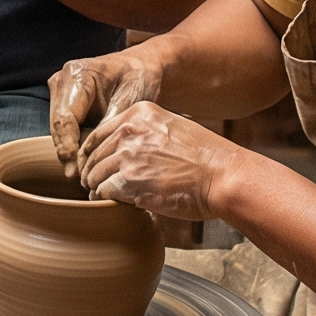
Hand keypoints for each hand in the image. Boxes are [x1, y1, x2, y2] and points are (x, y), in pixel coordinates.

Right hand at [47, 48, 165, 175]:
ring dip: (69, 151)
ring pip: (58, 128)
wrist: (141, 68)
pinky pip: (65, 127)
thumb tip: (89, 156)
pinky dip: (73, 144)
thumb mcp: (130, 103)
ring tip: (83, 175)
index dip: (68, 145)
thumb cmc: (139, 81)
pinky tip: (84, 163)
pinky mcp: (63, 101)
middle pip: (58, 125)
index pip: (65, 117)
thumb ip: (108, 128)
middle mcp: (62, 80)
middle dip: (67, 153)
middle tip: (79, 179)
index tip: (75, 170)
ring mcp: (60, 90)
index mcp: (78, 75)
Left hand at [76, 101, 233, 219]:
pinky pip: (104, 190)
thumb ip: (148, 131)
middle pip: (95, 152)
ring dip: (95, 184)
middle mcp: (130, 130)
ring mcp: (128, 155)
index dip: (93, 149)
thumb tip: (129, 143)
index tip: (92, 160)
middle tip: (91, 181)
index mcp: (139, 113)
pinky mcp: (130, 181)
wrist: (224, 176)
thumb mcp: (174, 126)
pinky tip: (107, 202)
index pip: (101, 131)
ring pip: (95, 172)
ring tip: (97, 192)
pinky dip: (103, 197)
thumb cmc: (207, 157)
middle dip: (92, 168)